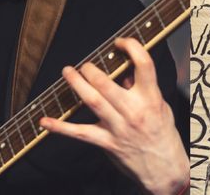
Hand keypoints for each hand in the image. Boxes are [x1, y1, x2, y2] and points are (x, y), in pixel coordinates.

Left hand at [40, 37, 188, 194]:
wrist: (164, 166)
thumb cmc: (163, 135)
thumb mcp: (161, 107)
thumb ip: (142, 89)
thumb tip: (125, 73)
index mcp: (151, 98)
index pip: (144, 65)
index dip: (132, 48)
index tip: (121, 42)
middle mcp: (134, 111)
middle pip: (107, 84)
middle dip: (92, 70)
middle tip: (85, 64)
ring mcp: (118, 127)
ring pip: (92, 101)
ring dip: (77, 85)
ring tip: (68, 73)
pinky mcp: (106, 142)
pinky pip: (79, 133)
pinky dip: (60, 127)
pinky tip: (45, 121)